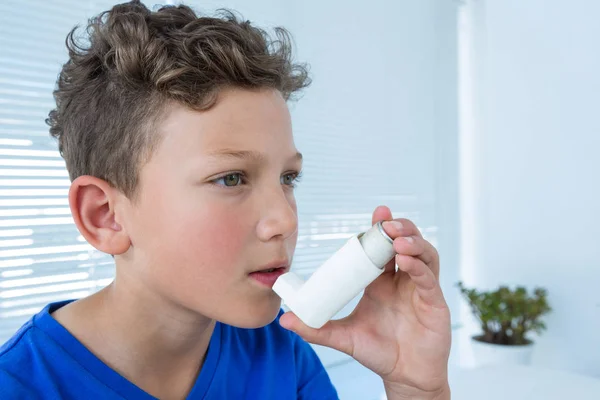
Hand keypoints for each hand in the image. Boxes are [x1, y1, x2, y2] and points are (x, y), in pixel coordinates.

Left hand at [279, 205, 450, 397]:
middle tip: (387, 223)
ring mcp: (420, 289)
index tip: (378, 213)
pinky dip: (420, 266)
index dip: (380, 229)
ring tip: (397, 239)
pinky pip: (429, 278)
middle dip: (400, 228)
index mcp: (381, 282)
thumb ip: (316, 329)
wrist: (403, 376)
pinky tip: (407, 261)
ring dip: (413, 242)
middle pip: (407, 243)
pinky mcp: (434, 302)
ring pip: (424, 254)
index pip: (382, 248)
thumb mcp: (343, 336)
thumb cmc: (377, 352)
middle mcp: (402, 280)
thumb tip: (284, 320)